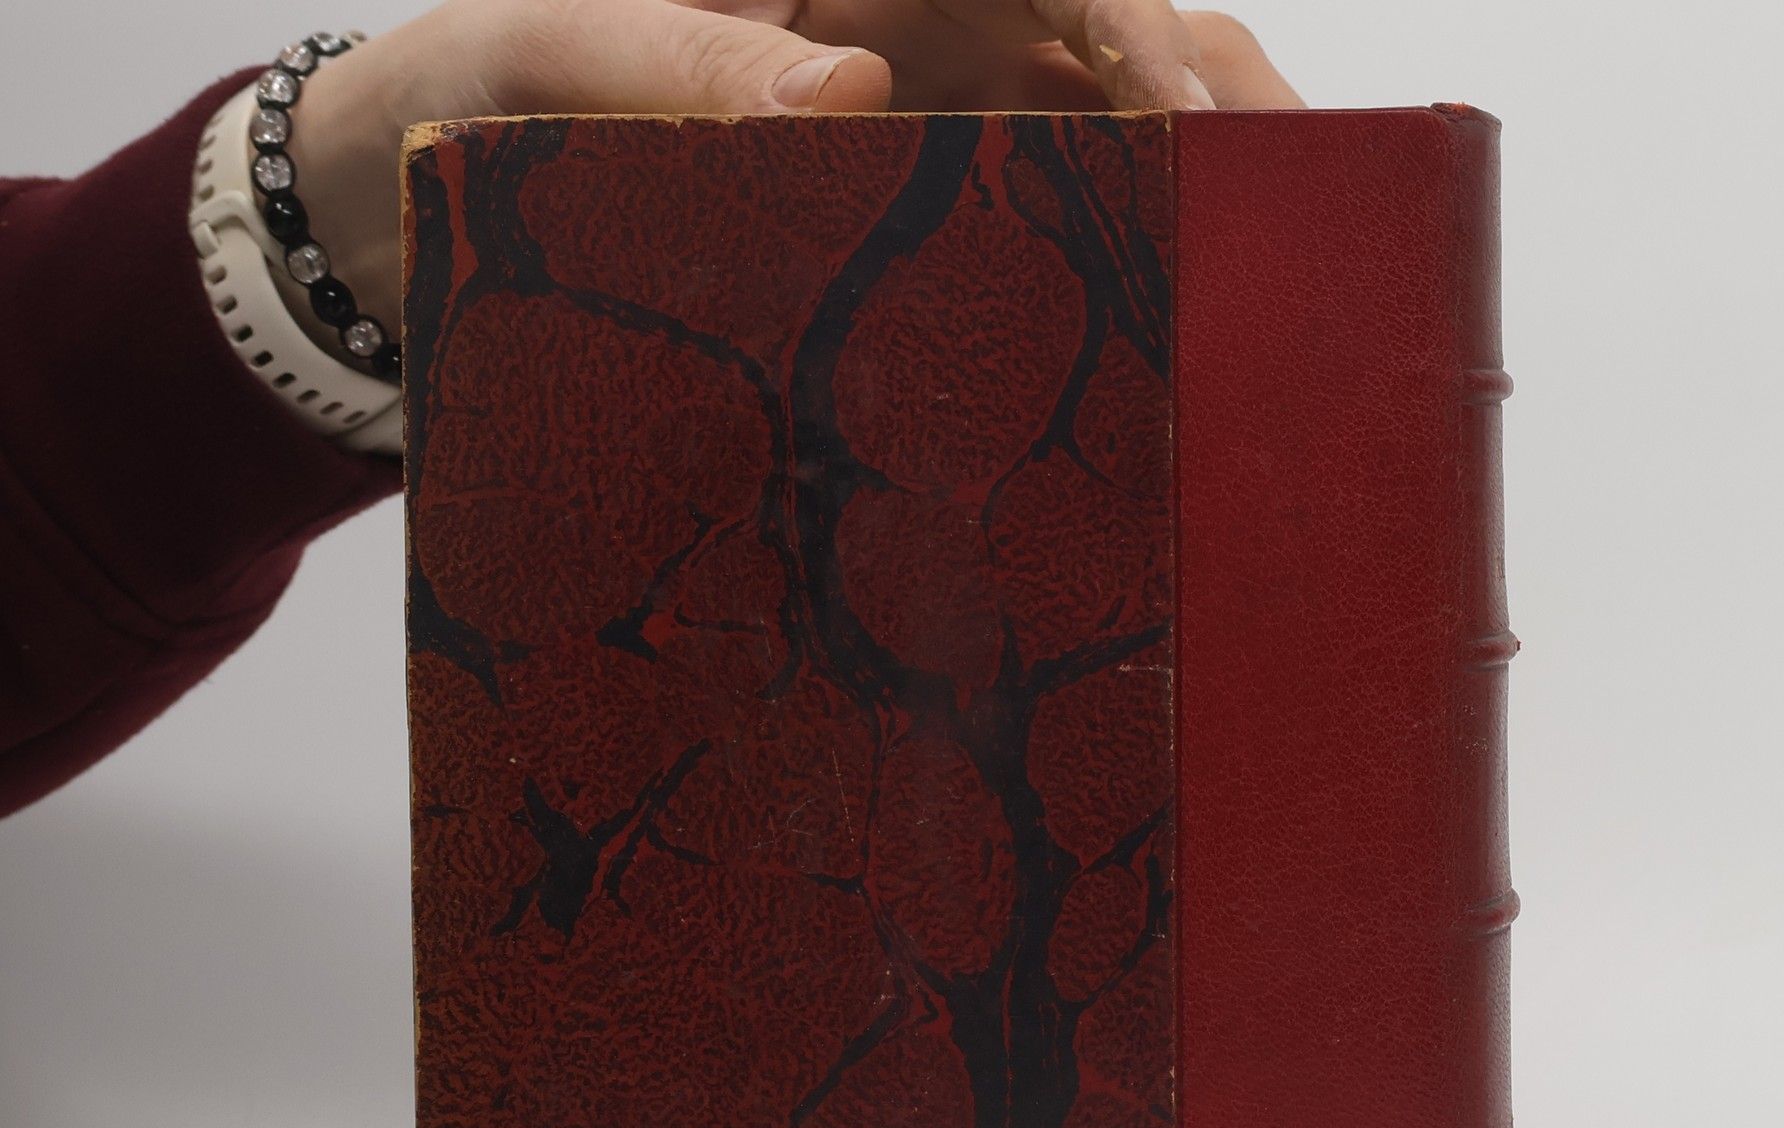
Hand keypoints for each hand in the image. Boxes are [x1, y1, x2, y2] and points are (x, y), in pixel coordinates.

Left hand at [290, 0, 1298, 340]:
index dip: (1163, 34)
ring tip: (1250, 338)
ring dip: (1183, 234)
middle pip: (1118, 60)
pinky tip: (1137, 368)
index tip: (1219, 131)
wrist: (413, 209)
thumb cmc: (467, 93)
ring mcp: (923, 134)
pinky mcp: (907, 228)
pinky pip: (1031, 246)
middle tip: (1301, 256)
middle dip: (1222, 140)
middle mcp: (918, 32)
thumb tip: (849, 95)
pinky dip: (1098, 293)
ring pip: (1098, 160)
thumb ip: (664, 51)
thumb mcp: (540, 52)